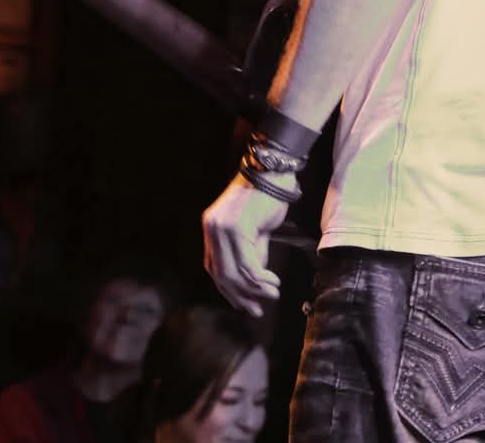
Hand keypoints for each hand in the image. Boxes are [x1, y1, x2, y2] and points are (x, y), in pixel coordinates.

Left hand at [202, 173, 289, 316]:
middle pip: (221, 275)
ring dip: (255, 289)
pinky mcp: (237, 228)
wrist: (272, 174)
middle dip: (240, 296)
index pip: (214, 269)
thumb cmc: (265, 201)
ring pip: (234, 273)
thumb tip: (253, 285)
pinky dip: (261, 279)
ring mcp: (222, 228)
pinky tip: (273, 282)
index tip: (246, 306)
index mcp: (211, 229)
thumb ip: (250, 255)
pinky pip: (247, 264)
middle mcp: (212, 228)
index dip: (229, 291)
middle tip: (257, 310)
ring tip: (272, 294)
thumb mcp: (254, 233)